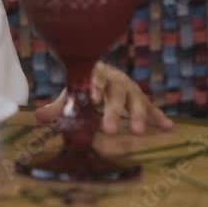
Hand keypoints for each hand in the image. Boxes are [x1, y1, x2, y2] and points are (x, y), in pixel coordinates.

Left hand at [35, 62, 172, 134]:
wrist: (102, 74)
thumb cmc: (85, 87)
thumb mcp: (71, 95)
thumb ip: (58, 107)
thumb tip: (39, 117)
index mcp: (95, 75)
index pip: (94, 79)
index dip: (93, 88)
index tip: (91, 99)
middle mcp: (115, 80)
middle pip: (116, 94)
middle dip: (113, 111)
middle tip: (108, 130)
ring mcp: (130, 88)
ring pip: (136, 99)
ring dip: (139, 115)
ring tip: (139, 132)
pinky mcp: (141, 99)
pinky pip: (152, 107)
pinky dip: (159, 116)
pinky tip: (169, 126)